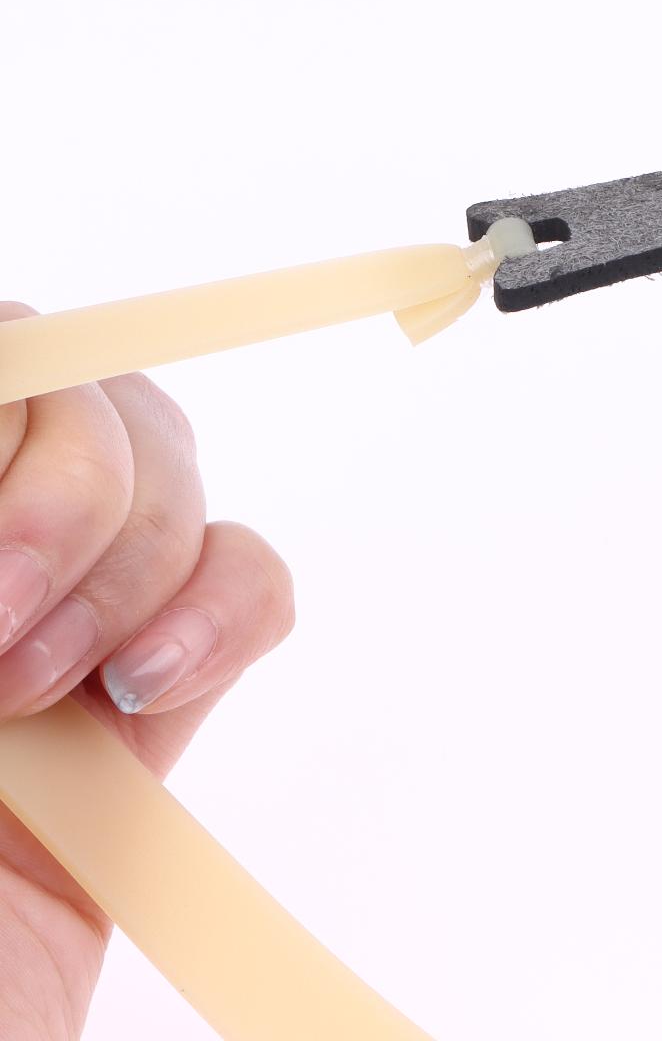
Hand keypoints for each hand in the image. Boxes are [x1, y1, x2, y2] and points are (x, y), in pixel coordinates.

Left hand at [0, 306, 292, 1038]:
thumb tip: (28, 384)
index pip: (3, 357)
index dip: (18, 403)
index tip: (0, 549)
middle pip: (88, 398)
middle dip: (66, 501)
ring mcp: (60, 614)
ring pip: (174, 479)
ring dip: (134, 571)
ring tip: (39, 693)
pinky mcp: (147, 694)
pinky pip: (248, 585)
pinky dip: (226, 615)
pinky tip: (146, 693)